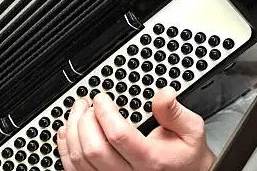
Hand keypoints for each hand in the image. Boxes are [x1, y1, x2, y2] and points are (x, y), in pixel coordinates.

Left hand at [58, 87, 214, 170]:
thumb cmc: (184, 155)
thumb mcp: (191, 130)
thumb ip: (175, 111)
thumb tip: (163, 94)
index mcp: (151, 160)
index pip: (118, 135)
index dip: (104, 111)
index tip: (101, 98)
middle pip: (93, 148)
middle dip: (84, 119)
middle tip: (87, 103)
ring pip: (79, 159)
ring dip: (73, 129)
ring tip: (78, 112)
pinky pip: (73, 169)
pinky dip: (65, 147)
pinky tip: (68, 131)